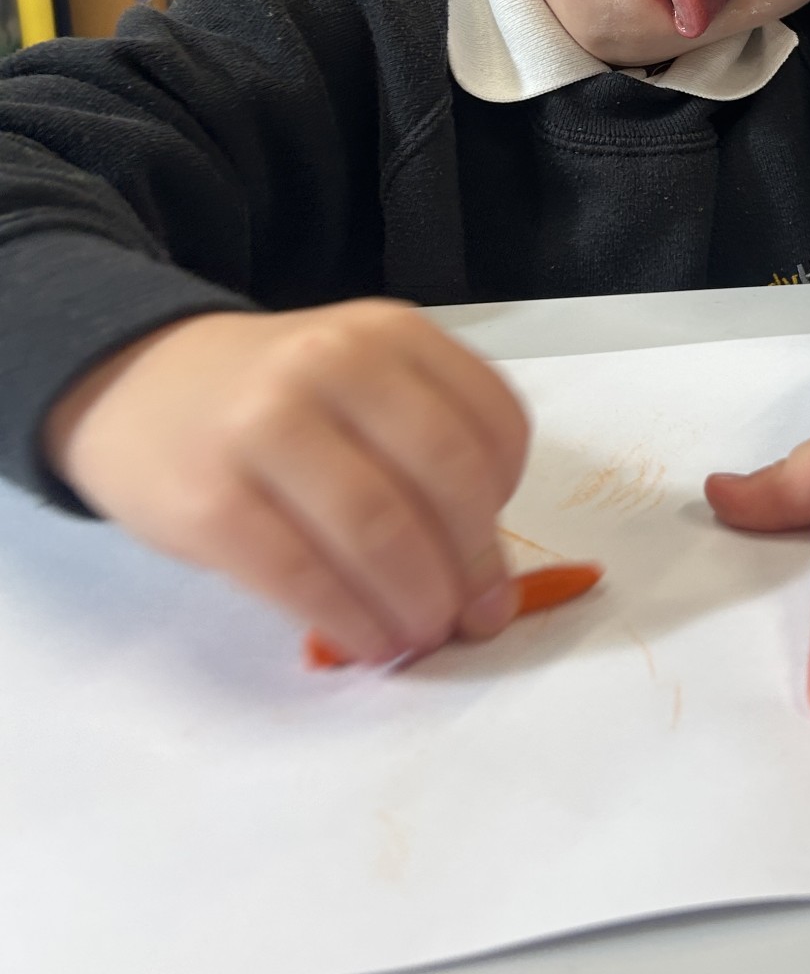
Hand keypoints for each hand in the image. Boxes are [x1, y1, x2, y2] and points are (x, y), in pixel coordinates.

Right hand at [45, 300, 529, 663]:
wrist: (137, 387)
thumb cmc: (271, 402)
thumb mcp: (358, 384)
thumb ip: (425, 450)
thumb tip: (486, 579)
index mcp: (389, 334)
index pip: (492, 419)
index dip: (509, 498)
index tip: (496, 546)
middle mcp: (332, 363)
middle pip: (444, 476)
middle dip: (474, 563)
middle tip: (478, 615)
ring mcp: (264, 425)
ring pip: (379, 528)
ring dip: (418, 602)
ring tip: (424, 635)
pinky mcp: (209, 500)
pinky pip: (303, 574)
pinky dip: (351, 620)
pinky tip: (368, 639)